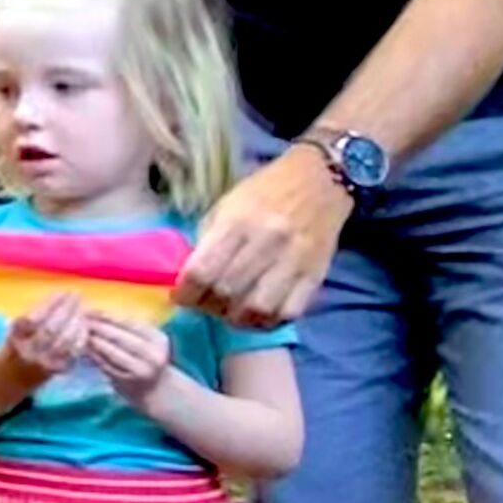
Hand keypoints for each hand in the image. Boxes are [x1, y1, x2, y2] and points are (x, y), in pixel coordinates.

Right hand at [3, 292, 91, 381]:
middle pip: (50, 330)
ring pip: (64, 341)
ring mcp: (45, 363)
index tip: (63, 292)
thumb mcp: (20, 325)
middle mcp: (28, 353)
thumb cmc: (22, 340)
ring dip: (76, 321)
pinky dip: (81, 335)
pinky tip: (84, 324)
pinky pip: (74, 351)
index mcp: (15, 338)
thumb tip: (64, 296)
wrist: (20, 372)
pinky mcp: (60, 369)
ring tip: (81, 308)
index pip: (33, 319)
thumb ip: (38, 311)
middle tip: (76, 295)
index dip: (51, 305)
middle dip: (66, 310)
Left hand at [82, 313, 175, 401]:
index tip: (92, 311)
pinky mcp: (127, 382)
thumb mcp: (147, 340)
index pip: (130, 324)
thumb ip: (128, 329)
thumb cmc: (147, 358)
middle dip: (99, 328)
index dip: (109, 316)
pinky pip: (107, 366)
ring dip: (94, 342)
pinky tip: (85, 349)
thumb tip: (98, 314)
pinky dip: (94, 356)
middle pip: (120, 337)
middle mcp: (153, 355)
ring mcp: (140, 370)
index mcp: (158, 340)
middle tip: (82, 321)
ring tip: (82, 333)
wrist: (156, 388)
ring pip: (112, 352)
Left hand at [178, 150, 353, 328]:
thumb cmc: (265, 191)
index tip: (181, 297)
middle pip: (227, 293)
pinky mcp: (315, 275)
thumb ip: (208, 241)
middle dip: (208, 307)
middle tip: (205, 304)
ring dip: (237, 319)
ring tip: (230, 312)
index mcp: (237, 221)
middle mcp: (266, 241)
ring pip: (257, 309)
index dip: (186, 293)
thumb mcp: (226, 205)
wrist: (321, 180)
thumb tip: (190, 278)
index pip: (202, 271)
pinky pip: (288, 313)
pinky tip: (257, 314)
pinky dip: (268, 321)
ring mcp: (294, 261)